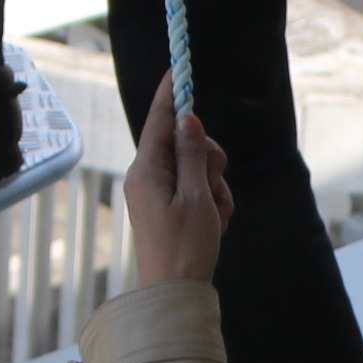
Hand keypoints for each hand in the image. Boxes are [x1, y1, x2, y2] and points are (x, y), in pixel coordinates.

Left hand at [124, 75, 233, 284]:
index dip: (170, 94)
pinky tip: (214, 222)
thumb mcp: (195, 197)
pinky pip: (195, 190)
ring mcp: (157, 193)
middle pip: (184, 143)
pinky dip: (211, 201)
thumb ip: (192, 155)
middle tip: (214, 184)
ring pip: (195, 167)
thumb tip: (187, 118)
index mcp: (147, 170)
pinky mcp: (167, 208)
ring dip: (213, 186)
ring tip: (215, 213)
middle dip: (207, 159)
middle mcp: (147, 177)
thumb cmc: (184, 247)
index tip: (176, 68)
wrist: (175, 294)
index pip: (159, 121)